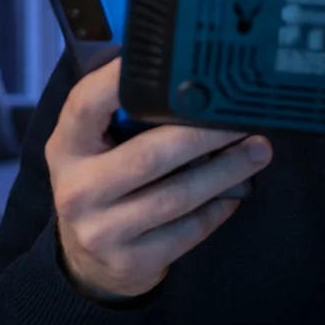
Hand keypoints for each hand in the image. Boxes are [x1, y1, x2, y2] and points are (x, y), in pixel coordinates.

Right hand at [45, 58, 273, 298]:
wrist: (89, 262)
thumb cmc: (103, 185)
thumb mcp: (95, 149)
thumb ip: (124, 116)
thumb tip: (190, 81)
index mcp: (67, 147)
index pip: (86, 104)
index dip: (119, 80)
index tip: (167, 61)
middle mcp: (77, 189)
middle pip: (150, 155)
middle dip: (204, 134)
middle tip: (243, 119)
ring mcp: (102, 230)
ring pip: (177, 195)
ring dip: (226, 170)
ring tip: (257, 150)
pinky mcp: (133, 261)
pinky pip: (189, 229)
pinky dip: (218, 207)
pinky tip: (236, 190)